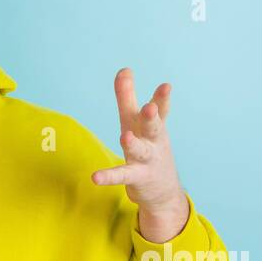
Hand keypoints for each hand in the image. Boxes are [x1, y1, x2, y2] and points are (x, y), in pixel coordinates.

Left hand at [91, 68, 187, 240]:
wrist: (164, 191)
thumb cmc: (149, 148)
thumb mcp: (138, 123)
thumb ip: (128, 97)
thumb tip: (124, 69)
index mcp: (153, 126)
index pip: (160, 109)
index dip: (162, 98)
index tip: (166, 85)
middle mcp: (153, 141)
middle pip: (154, 127)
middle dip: (151, 117)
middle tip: (150, 108)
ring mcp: (146, 160)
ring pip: (140, 151)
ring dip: (133, 144)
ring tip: (125, 137)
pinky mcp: (136, 177)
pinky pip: (122, 175)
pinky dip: (109, 176)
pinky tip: (95, 177)